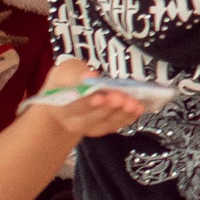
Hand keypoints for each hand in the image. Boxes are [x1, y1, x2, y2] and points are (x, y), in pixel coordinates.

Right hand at [25, 60, 151, 137]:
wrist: (66, 97)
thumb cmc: (67, 81)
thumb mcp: (66, 71)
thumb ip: (76, 75)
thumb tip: (90, 77)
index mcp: (61, 106)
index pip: (74, 106)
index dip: (88, 101)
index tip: (100, 95)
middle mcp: (74, 122)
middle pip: (92, 118)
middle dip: (108, 107)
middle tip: (121, 97)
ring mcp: (89, 127)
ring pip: (106, 123)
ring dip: (121, 113)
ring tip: (133, 103)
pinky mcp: (103, 128)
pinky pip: (116, 125)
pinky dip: (128, 117)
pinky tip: (138, 108)